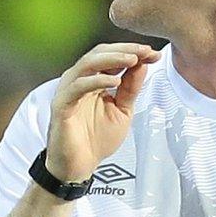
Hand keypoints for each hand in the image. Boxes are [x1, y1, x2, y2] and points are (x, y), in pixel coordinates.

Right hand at [44, 43, 160, 181]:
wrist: (79, 166)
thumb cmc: (96, 139)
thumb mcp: (122, 110)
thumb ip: (130, 88)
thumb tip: (142, 64)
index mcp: (93, 79)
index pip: (111, 56)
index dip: (132, 52)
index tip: (154, 53)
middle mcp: (79, 80)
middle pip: (99, 53)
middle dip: (124, 50)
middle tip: (145, 51)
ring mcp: (68, 90)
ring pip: (88, 64)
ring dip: (112, 59)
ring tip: (132, 59)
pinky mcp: (61, 104)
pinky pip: (78, 86)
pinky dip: (96, 80)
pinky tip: (114, 81)